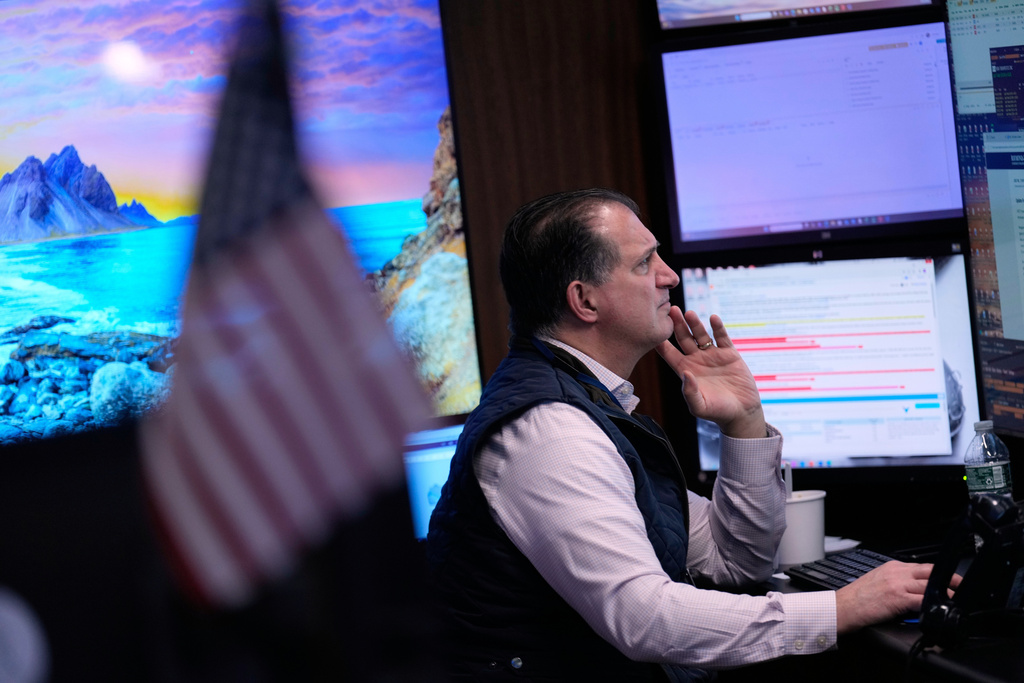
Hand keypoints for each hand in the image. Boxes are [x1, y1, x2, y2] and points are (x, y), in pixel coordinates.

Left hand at [655, 307, 765, 438]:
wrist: (741, 412)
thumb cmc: (717, 412)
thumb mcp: (699, 406)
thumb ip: (689, 392)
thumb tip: (685, 374)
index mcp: (685, 371)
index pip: (669, 354)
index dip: (661, 343)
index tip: (654, 330)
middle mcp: (696, 360)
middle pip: (683, 338)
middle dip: (677, 325)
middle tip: (671, 310)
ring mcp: (712, 355)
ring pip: (701, 335)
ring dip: (695, 324)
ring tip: (689, 313)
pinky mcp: (729, 354)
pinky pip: (722, 337)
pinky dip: (718, 328)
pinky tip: (713, 318)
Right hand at [835, 561, 961, 633]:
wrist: (843, 607)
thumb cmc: (857, 598)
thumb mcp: (878, 582)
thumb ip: (897, 582)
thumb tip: (914, 591)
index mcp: (892, 567)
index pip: (922, 567)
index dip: (940, 573)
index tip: (950, 578)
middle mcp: (896, 573)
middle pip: (930, 572)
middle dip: (949, 579)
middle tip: (961, 585)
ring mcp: (897, 585)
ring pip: (929, 585)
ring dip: (946, 594)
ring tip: (956, 600)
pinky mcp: (897, 599)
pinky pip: (922, 600)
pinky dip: (933, 604)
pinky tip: (939, 609)